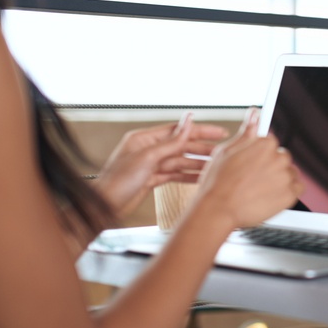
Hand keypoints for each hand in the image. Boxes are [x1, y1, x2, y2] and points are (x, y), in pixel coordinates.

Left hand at [95, 114, 228, 219]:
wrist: (104, 207)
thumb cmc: (118, 181)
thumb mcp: (148, 158)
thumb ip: (172, 141)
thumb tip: (188, 120)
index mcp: (144, 139)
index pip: (179, 131)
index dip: (201, 131)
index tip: (220, 132)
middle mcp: (148, 149)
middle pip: (182, 146)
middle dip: (203, 149)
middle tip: (224, 152)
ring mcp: (150, 164)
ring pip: (180, 161)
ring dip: (198, 164)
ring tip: (216, 166)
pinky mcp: (151, 179)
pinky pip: (174, 174)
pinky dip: (188, 176)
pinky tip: (201, 177)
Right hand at [193, 108, 302, 230]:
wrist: (218, 210)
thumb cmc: (218, 183)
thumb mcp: (226, 151)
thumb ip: (246, 133)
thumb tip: (254, 113)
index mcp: (264, 144)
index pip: (271, 144)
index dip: (260, 156)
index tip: (254, 165)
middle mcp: (278, 157)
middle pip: (282, 158)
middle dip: (271, 166)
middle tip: (254, 179)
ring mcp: (285, 176)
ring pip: (289, 173)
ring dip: (280, 179)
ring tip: (260, 189)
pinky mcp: (290, 194)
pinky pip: (298, 188)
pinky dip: (288, 191)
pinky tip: (271, 195)